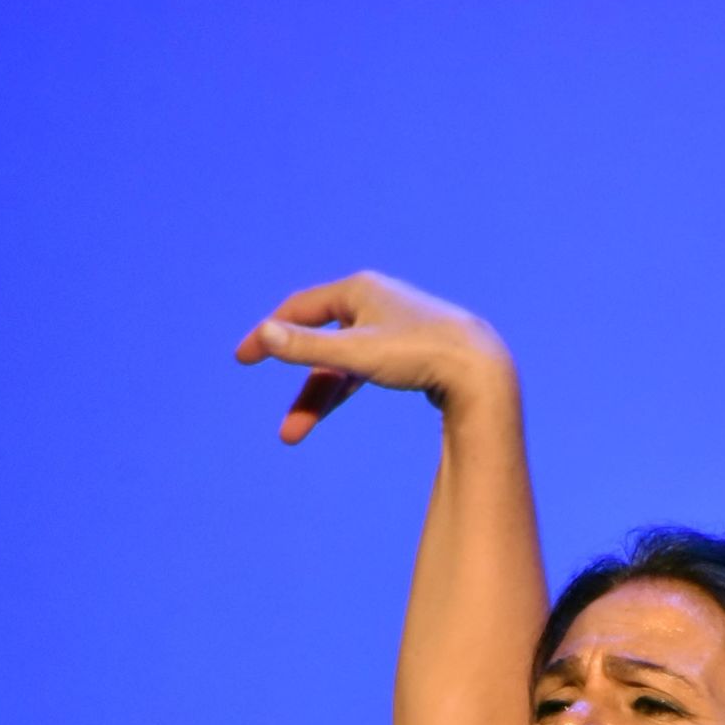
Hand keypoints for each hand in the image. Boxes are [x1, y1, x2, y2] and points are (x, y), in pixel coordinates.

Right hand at [236, 270, 512, 444]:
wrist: (482, 370)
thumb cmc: (420, 356)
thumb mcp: (357, 355)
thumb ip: (307, 349)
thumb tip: (263, 335)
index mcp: (358, 291)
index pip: (299, 310)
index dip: (269, 335)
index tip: (243, 358)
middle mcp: (375, 300)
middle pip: (322, 344)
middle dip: (301, 388)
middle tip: (285, 428)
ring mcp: (395, 323)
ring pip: (345, 361)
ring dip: (322, 396)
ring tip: (298, 434)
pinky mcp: (413, 348)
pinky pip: (367, 366)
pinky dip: (349, 385)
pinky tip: (341, 398)